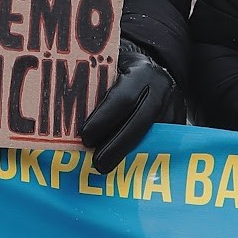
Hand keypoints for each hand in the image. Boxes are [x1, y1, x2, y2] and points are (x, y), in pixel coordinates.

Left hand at [80, 38, 179, 175]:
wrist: (151, 68)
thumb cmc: (119, 70)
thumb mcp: (107, 68)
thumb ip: (92, 84)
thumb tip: (57, 106)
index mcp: (142, 72)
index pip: (122, 99)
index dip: (103, 120)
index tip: (84, 137)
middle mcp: (162, 88)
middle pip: (140, 122)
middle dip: (117, 146)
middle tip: (97, 164)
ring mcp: (174, 106)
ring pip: (153, 136)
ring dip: (131, 155)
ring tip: (109, 169)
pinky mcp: (179, 122)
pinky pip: (162, 143)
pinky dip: (143, 157)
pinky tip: (126, 168)